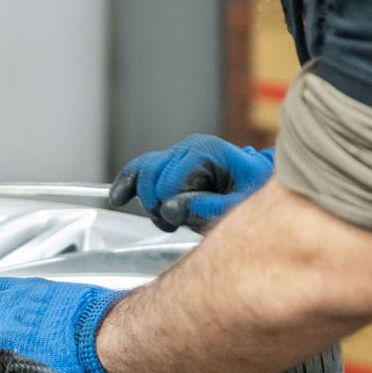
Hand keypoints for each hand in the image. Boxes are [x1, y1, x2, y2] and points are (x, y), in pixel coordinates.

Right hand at [109, 134, 273, 231]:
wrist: (254, 187)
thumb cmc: (250, 194)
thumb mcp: (238, 204)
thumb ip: (206, 208)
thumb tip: (170, 210)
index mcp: (206, 151)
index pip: (169, 181)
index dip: (172, 206)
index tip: (183, 221)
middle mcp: (187, 148)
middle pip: (151, 177)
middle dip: (158, 205)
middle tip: (175, 224)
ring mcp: (175, 155)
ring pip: (141, 175)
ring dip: (148, 201)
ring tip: (165, 219)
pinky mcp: (166, 165)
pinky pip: (137, 170)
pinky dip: (126, 183)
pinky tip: (117, 197)